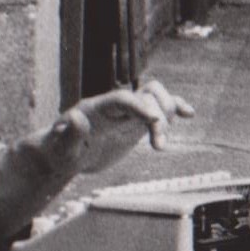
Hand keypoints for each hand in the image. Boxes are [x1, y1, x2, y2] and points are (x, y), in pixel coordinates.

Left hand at [36, 79, 195, 175]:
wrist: (66, 155)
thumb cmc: (60, 152)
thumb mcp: (60, 148)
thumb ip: (69, 134)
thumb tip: (77, 116)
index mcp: (96, 108)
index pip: (122, 98)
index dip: (140, 106)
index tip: (155, 121)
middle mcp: (116, 105)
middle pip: (145, 95)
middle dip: (158, 117)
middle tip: (158, 147)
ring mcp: (128, 112)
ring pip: (156, 97)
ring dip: (167, 115)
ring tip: (160, 146)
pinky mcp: (137, 122)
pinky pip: (159, 109)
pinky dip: (175, 108)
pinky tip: (189, 114)